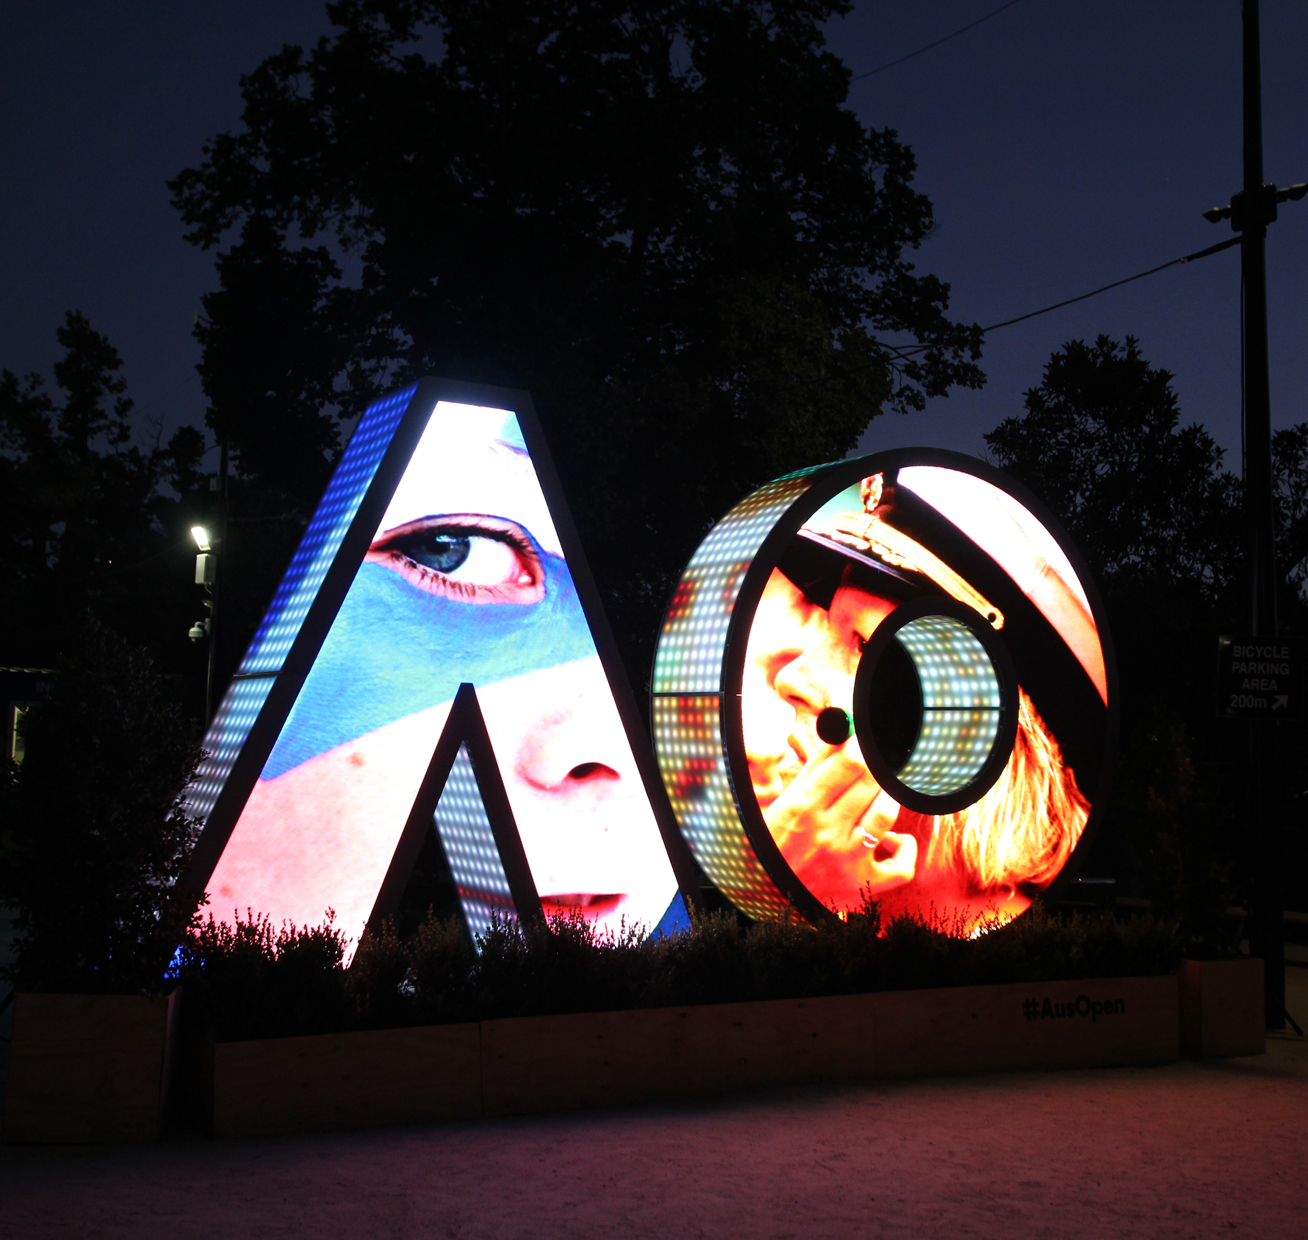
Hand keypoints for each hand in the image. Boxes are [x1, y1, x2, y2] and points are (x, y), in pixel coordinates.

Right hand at [763, 743, 916, 902]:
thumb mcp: (785, 801)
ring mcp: (848, 861)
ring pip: (886, 814)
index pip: (849, 761)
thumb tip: (841, 729)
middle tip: (873, 765)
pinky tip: (889, 838)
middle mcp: (827, 833)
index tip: (864, 740)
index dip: (862, 745)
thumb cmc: (775, 842)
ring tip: (876, 798)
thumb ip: (816, 765)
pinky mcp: (864, 886)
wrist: (765, 896)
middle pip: (870, 782)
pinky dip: (903, 846)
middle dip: (875, 767)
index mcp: (803, 806)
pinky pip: (902, 864)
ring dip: (887, 798)